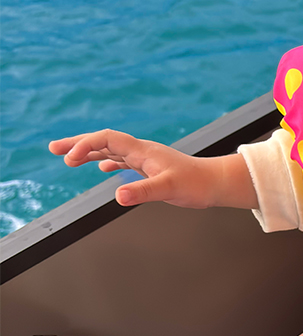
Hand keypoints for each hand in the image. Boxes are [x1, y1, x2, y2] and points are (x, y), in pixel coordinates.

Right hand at [48, 129, 255, 208]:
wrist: (216, 183)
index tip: (68, 159)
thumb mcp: (169, 189)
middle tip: (52, 149)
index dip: (85, 145)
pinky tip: (101, 168)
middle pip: (104, 141)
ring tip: (66, 159)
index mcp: (143, 151)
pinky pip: (123, 161)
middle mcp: (142, 151)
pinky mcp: (150, 169)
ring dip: (88, 152)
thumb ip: (144, 191)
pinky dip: (107, 162)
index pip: (107, 139)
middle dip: (78, 144)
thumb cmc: (197, 184)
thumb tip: (118, 196)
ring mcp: (146, 159)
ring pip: (111, 151)